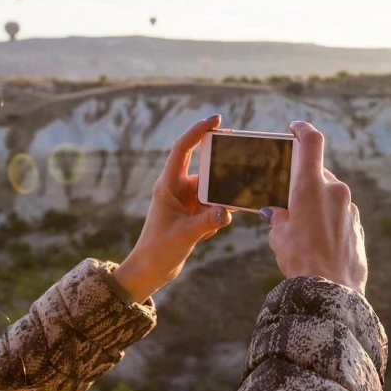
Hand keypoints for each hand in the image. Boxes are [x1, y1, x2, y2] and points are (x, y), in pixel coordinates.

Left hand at [112, 115, 231, 301]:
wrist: (150, 270)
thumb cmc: (158, 250)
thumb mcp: (184, 235)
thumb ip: (207, 222)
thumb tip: (228, 211)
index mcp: (168, 185)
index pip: (183, 149)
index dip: (198, 131)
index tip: (217, 120)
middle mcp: (177, 188)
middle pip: (205, 168)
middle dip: (221, 171)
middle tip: (239, 169)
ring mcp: (187, 200)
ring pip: (213, 190)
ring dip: (220, 202)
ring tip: (218, 219)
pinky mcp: (194, 213)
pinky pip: (214, 206)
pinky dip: (217, 217)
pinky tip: (208, 234)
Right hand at [260, 121, 367, 294]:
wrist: (331, 292)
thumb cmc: (300, 261)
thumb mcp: (279, 236)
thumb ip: (278, 217)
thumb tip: (277, 212)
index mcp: (311, 186)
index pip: (311, 142)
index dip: (302, 130)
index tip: (295, 128)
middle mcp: (334, 191)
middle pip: (318, 175)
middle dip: (304, 184)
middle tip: (289, 200)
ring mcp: (349, 209)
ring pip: (330, 197)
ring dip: (316, 206)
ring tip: (302, 230)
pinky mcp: (358, 227)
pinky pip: (340, 216)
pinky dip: (328, 222)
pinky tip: (318, 243)